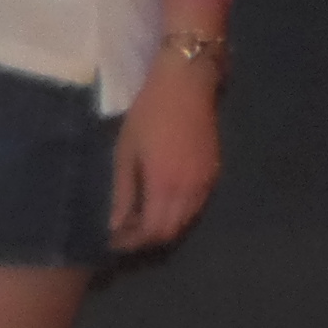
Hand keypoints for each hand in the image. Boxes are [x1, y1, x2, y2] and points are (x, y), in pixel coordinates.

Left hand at [110, 62, 221, 252]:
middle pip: (171, 232)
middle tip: (123, 234)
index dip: (133, 243)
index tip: (113, 242)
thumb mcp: (126, 152)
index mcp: (166, 186)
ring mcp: (206, 183)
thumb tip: (114, 225)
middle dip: (147, 240)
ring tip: (137, 221)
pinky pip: (195, 207)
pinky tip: (158, 203)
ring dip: (163, 228)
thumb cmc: (149, 114)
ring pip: (185, 222)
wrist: (186, 85)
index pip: (153, 232)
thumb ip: (122, 192)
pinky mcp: (213, 174)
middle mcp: (191, 191)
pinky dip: (177, 214)